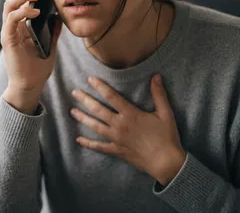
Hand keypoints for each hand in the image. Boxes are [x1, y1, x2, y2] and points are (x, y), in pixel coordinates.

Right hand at [1, 0, 61, 113]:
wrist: (31, 85)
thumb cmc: (38, 67)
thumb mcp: (51, 43)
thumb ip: (53, 29)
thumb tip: (61, 14)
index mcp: (19, 25)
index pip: (19, 1)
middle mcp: (11, 26)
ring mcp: (8, 32)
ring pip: (9, 5)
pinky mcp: (7, 40)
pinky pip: (11, 20)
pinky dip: (22, 12)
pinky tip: (36, 11)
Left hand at [70, 74, 185, 185]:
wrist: (165, 162)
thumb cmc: (166, 137)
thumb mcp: (165, 113)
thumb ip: (159, 94)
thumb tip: (156, 76)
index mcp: (131, 114)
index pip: (111, 97)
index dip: (100, 87)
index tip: (90, 79)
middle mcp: (120, 125)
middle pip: (98, 110)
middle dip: (85, 100)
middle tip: (74, 92)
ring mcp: (116, 139)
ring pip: (95, 126)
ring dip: (83, 118)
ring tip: (72, 111)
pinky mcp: (117, 151)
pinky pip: (99, 146)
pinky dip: (88, 143)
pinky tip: (79, 139)